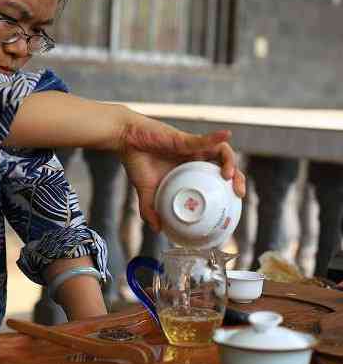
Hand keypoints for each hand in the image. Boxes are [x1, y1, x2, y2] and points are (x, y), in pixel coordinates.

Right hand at [117, 114, 245, 231]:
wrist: (125, 140)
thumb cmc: (137, 161)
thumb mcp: (145, 190)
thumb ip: (150, 209)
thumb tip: (157, 230)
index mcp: (190, 171)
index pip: (216, 180)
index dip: (227, 190)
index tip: (232, 204)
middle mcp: (195, 159)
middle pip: (225, 166)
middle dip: (237, 179)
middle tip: (238, 194)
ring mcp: (192, 148)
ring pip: (221, 152)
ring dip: (230, 162)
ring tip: (230, 177)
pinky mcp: (185, 139)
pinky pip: (204, 138)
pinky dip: (216, 137)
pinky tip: (225, 134)